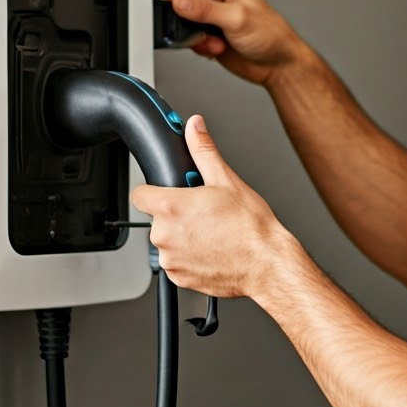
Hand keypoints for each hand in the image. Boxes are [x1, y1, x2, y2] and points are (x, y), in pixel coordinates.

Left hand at [130, 114, 305, 300]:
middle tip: (204, 213)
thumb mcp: (227, 180)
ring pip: (168, 241)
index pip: (140, 194)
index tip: (166, 191)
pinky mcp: (179, 278)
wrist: (267, 264)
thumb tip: (195, 127)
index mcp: (171, 207)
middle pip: (157, 218)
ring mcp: (171, 260)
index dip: (154, 190)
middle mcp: (165, 235)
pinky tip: (212, 250)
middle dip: (176, 214)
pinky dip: (190, 257)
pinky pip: (177, 262)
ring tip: (212, 233)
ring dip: (183, 237)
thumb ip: (203, 150)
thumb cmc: (251, 227)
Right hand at [164, 0, 309, 87]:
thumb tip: (180, 1)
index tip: (172, 12)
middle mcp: (218, 0)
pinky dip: (201, 48)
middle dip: (187, 22)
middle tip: (199, 32)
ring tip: (214, 43)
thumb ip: (205, 10)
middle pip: (184, 5)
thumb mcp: (236, 18)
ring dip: (196, 38)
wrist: (279, 65)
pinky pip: (193, 41)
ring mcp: (214, 20)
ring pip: (186, 26)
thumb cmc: (271, 35)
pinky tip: (217, 50)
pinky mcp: (212, 38)